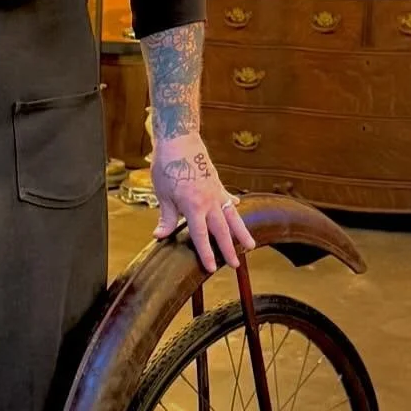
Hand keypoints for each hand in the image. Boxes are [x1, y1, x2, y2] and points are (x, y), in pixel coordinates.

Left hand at [150, 133, 254, 271]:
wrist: (180, 141)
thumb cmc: (168, 167)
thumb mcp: (163, 195)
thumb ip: (166, 217)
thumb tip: (159, 236)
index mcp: (193, 207)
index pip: (200, 236)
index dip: (206, 254)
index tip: (212, 269)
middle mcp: (209, 202)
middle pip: (222, 231)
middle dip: (229, 249)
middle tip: (236, 265)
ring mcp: (216, 193)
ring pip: (232, 217)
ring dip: (241, 232)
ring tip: (250, 246)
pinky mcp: (218, 183)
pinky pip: (228, 199)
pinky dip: (233, 206)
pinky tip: (237, 208)